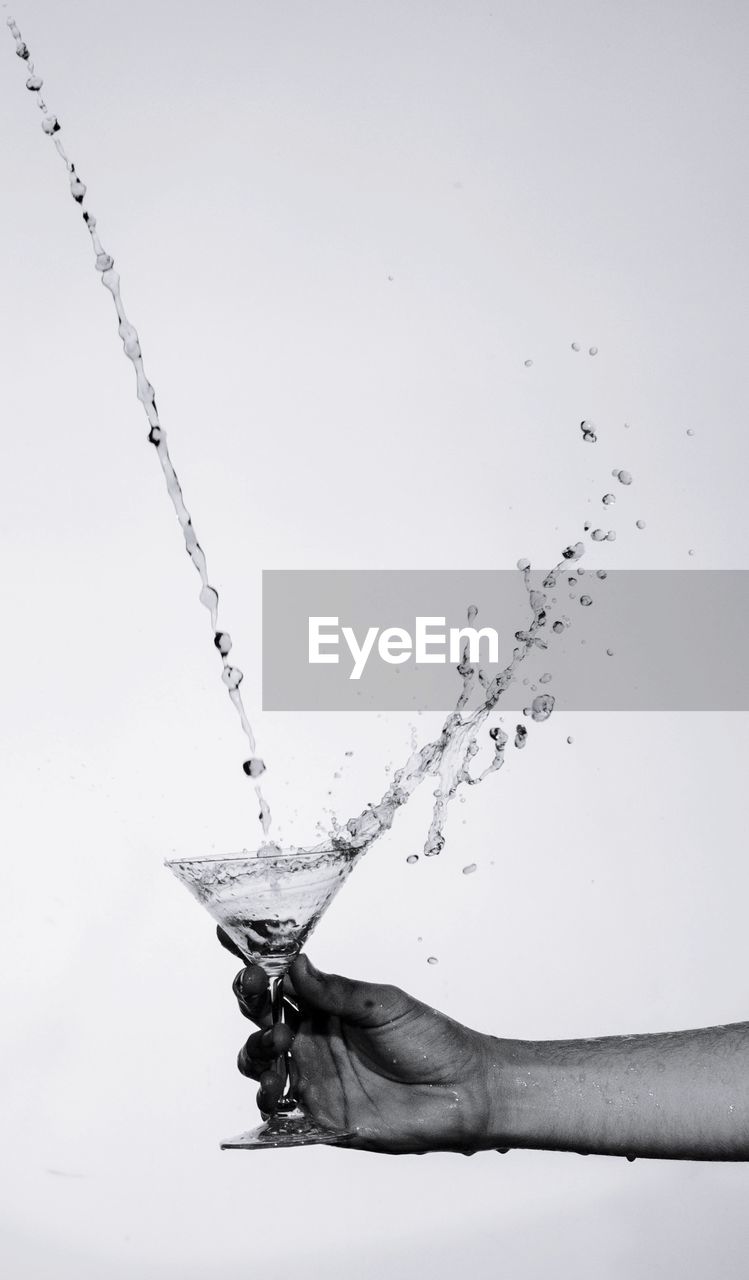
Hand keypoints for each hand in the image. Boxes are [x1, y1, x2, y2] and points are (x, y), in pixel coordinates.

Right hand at [218, 928, 495, 1153]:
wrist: (461, 1092)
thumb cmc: (431, 1041)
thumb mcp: (383, 1006)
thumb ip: (336, 992)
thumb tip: (295, 965)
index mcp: (326, 1005)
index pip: (281, 981)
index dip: (256, 964)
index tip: (232, 940)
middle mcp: (313, 1037)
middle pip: (261, 1017)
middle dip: (251, 1002)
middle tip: (258, 993)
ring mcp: (313, 1075)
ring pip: (259, 1061)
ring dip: (254, 1050)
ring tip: (277, 1045)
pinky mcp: (319, 1113)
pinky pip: (278, 1112)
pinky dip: (265, 1103)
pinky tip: (273, 1093)